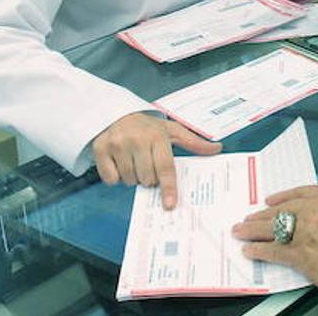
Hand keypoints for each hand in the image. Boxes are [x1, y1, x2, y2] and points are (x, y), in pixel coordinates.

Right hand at [92, 113, 221, 209]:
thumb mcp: (171, 130)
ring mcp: (117, 144)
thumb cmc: (147, 126)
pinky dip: (115, 176)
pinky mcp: (100, 149)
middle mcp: (137, 139)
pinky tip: (118, 162)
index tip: (170, 204)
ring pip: (129, 180)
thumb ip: (194, 142)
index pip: (165, 167)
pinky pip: (110, 179)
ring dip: (133, 177)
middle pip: (147, 179)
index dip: (168, 188)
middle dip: (149, 178)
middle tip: (147, 164)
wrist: (115, 113)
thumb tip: (217, 149)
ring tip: (133, 160)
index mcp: (157, 135)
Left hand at [233, 185, 317, 314]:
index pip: (302, 194)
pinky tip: (251, 251)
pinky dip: (259, 251)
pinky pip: (273, 251)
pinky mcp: (301, 255)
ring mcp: (307, 230)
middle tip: (249, 217)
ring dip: (253, 230)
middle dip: (262, 215)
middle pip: (283, 209)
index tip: (271, 200)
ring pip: (273, 227)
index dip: (283, 197)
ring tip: (241, 232)